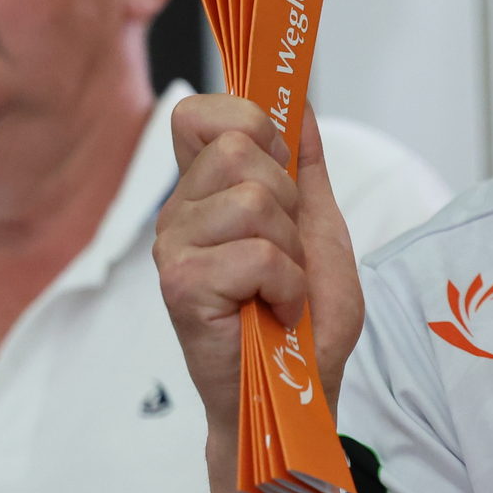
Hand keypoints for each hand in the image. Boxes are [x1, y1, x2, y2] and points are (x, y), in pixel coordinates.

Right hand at [153, 96, 364, 438]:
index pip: (200, 113)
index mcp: (206, 192)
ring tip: (280, 285)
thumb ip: (306, 166)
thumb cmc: (302, 317)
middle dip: (288, 199)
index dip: (248, 122)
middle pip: (239, 148)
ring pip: (254, 199)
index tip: (280, 166)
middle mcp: (180, 213)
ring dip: (291, 249)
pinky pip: (255, 253)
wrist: (298, 390)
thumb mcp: (318, 227)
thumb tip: (300, 103)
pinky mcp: (180, 285)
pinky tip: (275, 309)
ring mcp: (174, 247)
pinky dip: (286, 285)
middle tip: (286, 250)